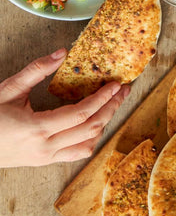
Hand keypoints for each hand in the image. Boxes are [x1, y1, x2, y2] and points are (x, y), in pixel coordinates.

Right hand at [0, 49, 129, 166]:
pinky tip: (95, 124)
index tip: (116, 84)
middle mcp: (45, 148)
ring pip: (87, 145)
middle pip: (91, 129)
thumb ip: (36, 69)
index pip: (82, 114)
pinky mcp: (43, 162)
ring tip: (113, 104)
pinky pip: (76, 154)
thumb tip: (62, 52)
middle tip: (123, 91)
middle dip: (111, 108)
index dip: (103, 98)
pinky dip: (90, 139)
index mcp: (37, 129)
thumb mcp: (9, 89)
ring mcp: (45, 159)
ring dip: (104, 124)